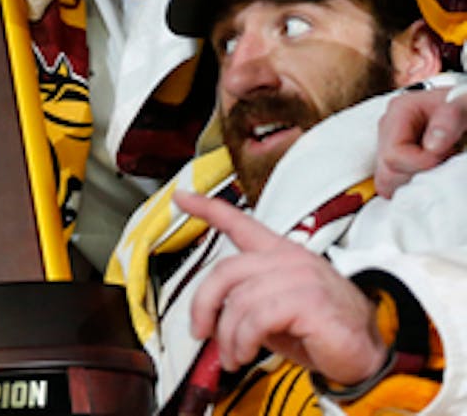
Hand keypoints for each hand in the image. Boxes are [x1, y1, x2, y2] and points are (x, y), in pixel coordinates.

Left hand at [177, 191, 387, 384]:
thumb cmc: (322, 332)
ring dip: (228, 336)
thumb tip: (211, 318)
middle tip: (200, 332)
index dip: (207, 208)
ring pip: (239, 301)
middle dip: (204, 305)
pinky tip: (246, 354)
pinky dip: (244, 341)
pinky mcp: (308, 301)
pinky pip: (256, 319)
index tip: (182, 197)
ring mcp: (301, 277)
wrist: (369, 353)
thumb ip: (245, 303)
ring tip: (233, 355)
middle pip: (225, 271)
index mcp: (280, 253)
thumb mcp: (276, 312)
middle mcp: (289, 259)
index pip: (239, 222)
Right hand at [375, 86, 466, 197]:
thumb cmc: (461, 104)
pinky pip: (395, 184)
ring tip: (438, 165)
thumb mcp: (462, 104)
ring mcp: (388, 145)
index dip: (420, 164)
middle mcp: (387, 130)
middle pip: (386, 173)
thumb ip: (449, 119)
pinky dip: (413, 185)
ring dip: (415, 182)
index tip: (446, 156)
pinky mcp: (395, 160)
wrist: (461, 107)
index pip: (392, 155)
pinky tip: (432, 172)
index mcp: (398, 112)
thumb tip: (431, 147)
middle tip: (443, 161)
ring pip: (388, 183)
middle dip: (417, 176)